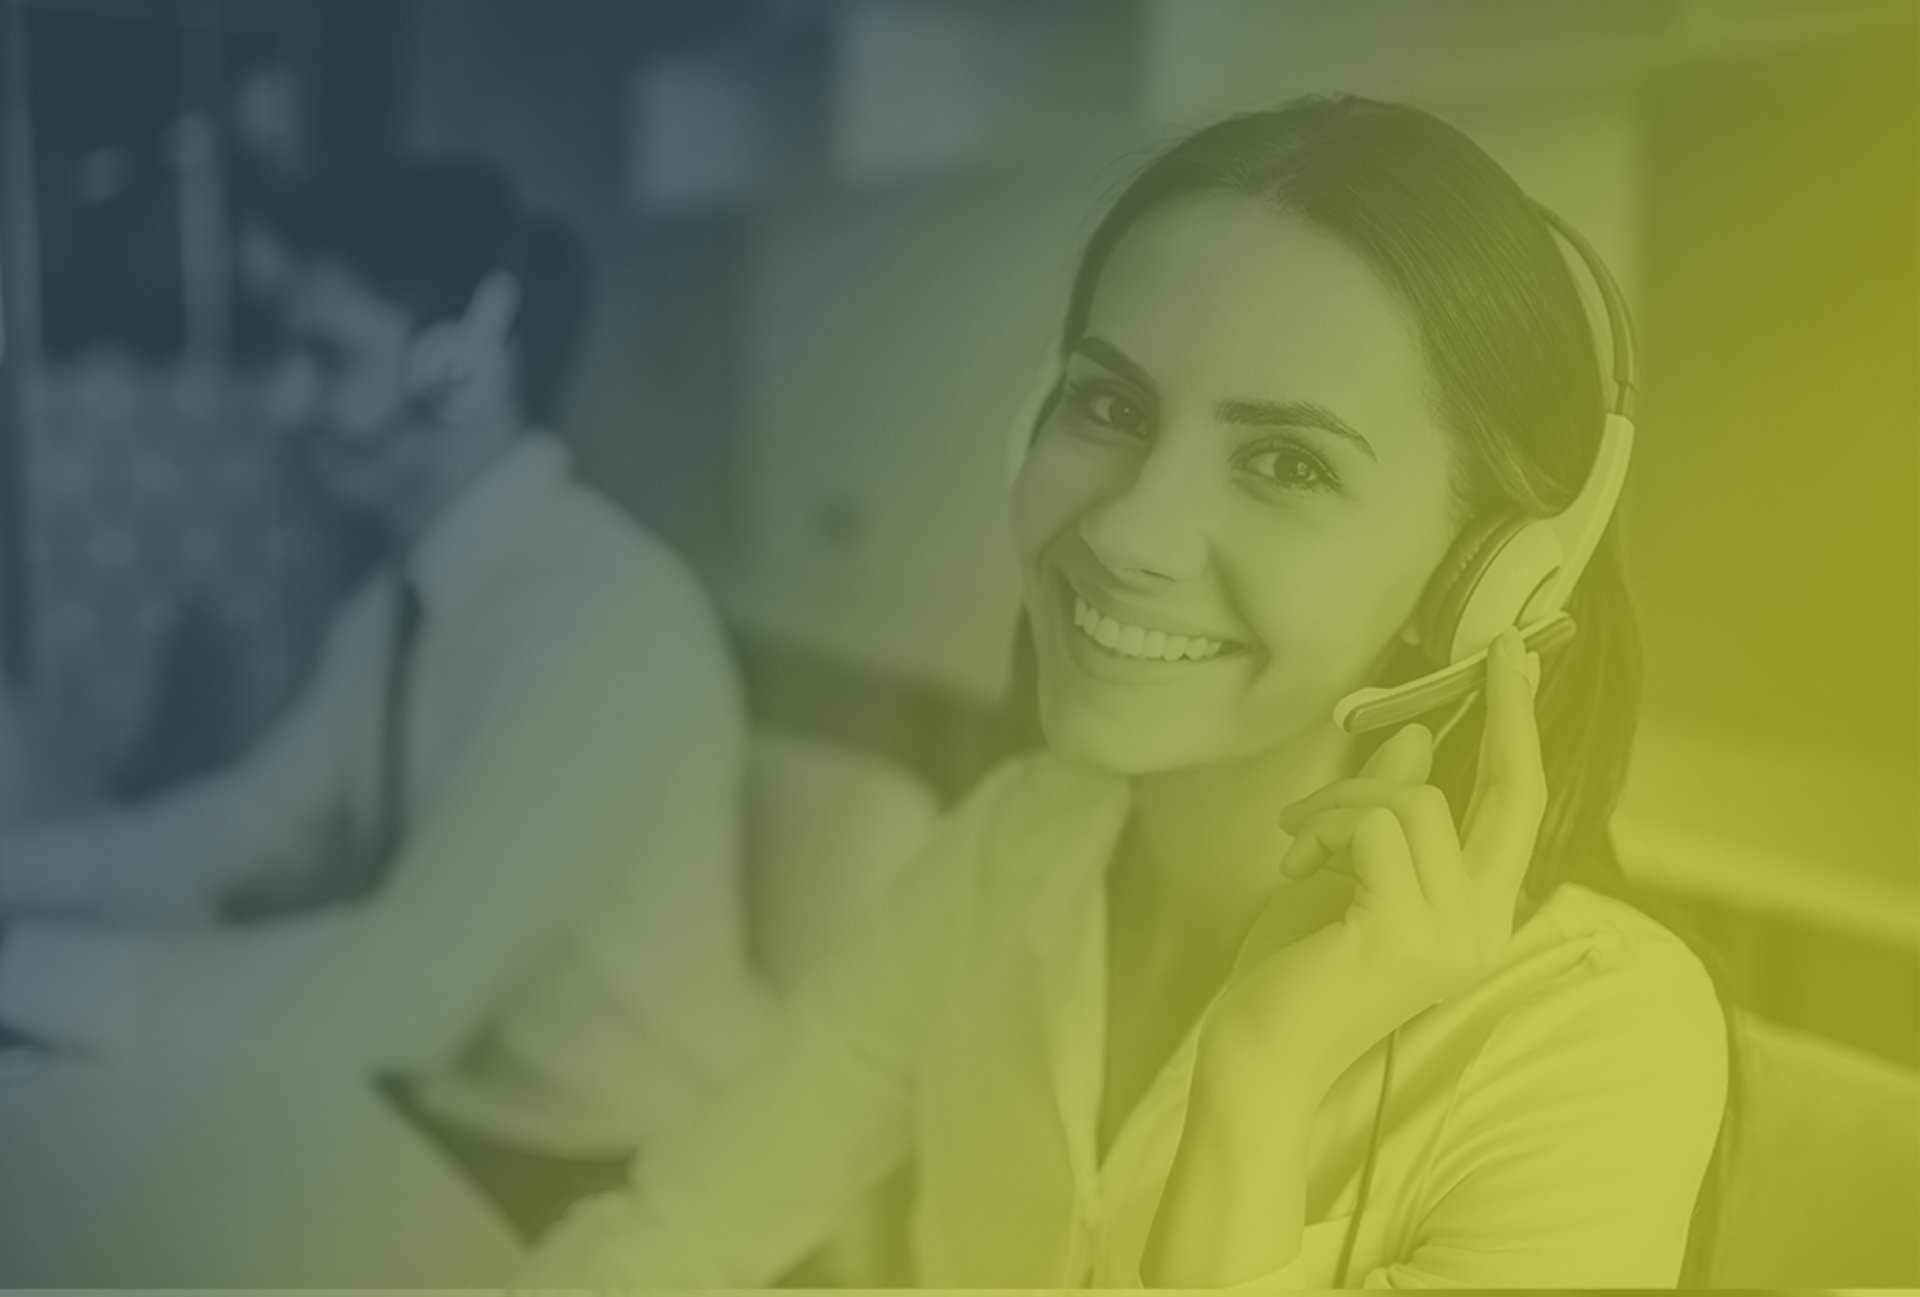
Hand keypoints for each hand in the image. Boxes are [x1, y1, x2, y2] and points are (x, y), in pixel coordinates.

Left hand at [1198, 627, 1545, 1103]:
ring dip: (1338, 803)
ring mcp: (1451, 935)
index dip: (1523, 732)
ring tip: (1296, 842)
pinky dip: (1324, 828)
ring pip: (1413, 801)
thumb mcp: (1345, 872)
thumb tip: (1422, 736)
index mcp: (1478, 916)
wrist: (1258, 1054)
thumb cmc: (1296, 969)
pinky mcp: (1405, 933)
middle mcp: (1483, 928)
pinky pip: (1373, 826)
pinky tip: (1293, 865)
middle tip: (1490, 648)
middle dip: (1505, 711)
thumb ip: (1387, 812)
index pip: (1521, 811)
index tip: (1517, 660)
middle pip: (1512, 794)